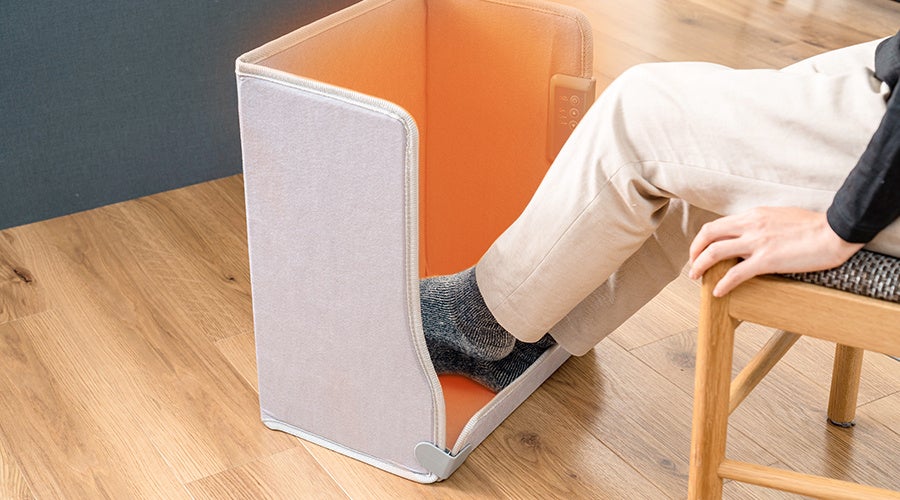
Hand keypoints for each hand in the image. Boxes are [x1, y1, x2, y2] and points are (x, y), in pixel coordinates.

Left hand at [688, 207, 862, 296]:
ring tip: (696, 278)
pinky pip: (736, 274)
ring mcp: (757, 243)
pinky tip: (718, 292)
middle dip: (694, 252)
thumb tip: (748, 236)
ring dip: (700, 266)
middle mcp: (750, 225)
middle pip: (708, 235)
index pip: (716, 225)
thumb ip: (760, 224)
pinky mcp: (767, 260)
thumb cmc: (813, 226)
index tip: (700, 252)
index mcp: (753, 215)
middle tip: (693, 266)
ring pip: (714, 252)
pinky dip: (722, 284)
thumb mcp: (779, 217)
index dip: (702, 240)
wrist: (836, 231)